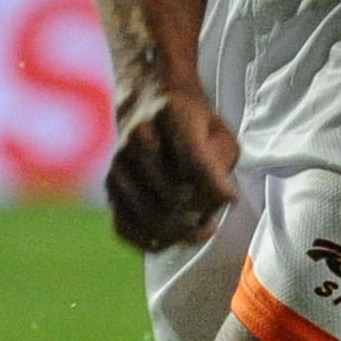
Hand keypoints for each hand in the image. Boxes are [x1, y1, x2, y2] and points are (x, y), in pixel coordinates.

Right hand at [102, 84, 238, 252]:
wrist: (146, 99)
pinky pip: (123, 226)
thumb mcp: (217, 129)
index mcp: (172, 114)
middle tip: (212, 214)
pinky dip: (147, 241)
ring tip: (199, 228)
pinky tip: (167, 240)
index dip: (217, 189)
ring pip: (151, 215)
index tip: (231, 198)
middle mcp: (139, 136)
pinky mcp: (109, 183)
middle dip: (201, 211)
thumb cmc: (190, 121)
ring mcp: (120, 162)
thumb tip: (217, 200)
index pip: (194, 162)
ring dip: (181, 232)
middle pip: (174, 194)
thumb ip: (221, 162)